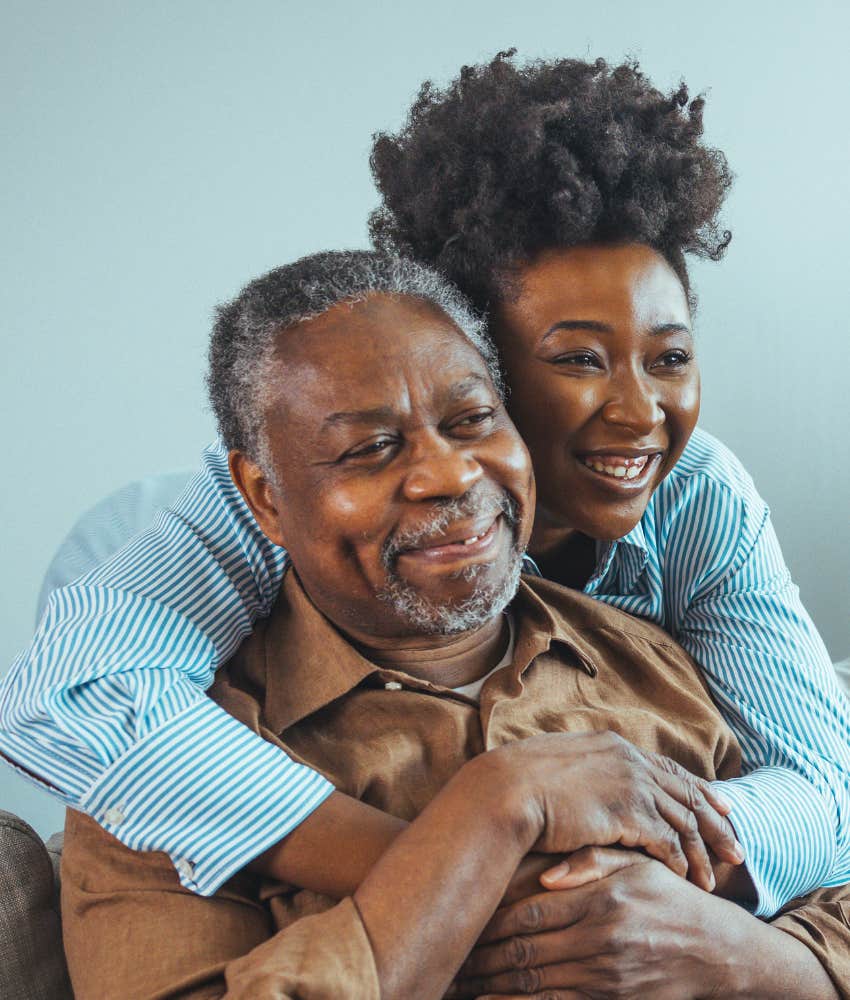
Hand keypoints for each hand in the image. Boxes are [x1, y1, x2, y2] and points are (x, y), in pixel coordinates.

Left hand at [455, 851, 744, 998]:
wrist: (718, 951)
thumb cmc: (669, 897)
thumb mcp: (637, 864)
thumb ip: (592, 860)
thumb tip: (545, 875)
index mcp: (601, 898)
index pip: (530, 912)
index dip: (491, 919)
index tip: (464, 920)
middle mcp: (602, 939)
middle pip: (525, 950)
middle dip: (482, 956)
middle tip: (450, 956)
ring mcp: (607, 977)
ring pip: (535, 982)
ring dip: (492, 983)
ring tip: (459, 981)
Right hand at [488, 731, 742, 890]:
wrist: (507, 790)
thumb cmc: (519, 783)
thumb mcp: (558, 766)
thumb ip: (585, 772)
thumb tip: (586, 783)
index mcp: (615, 746)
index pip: (669, 769)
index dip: (699, 790)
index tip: (722, 807)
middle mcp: (630, 760)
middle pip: (688, 794)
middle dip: (716, 824)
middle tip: (737, 850)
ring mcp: (631, 784)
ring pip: (684, 821)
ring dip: (702, 852)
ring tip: (714, 880)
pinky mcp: (627, 812)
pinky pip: (667, 841)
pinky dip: (680, 862)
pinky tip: (686, 880)